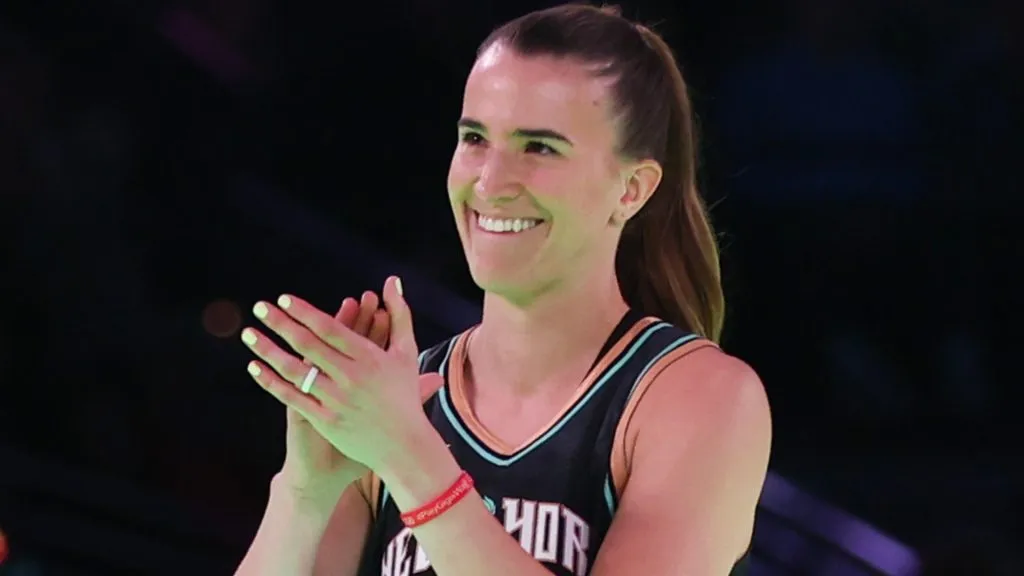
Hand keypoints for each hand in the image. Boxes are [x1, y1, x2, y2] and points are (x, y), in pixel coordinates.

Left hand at [243, 276, 442, 475]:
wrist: (404, 447)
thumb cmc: (404, 396)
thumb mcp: (406, 352)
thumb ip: (399, 315)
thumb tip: (391, 280)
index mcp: (370, 357)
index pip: (331, 329)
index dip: (305, 313)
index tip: (285, 299)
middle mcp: (351, 377)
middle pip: (309, 345)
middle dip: (281, 323)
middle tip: (260, 307)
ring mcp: (336, 400)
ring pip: (295, 371)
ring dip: (268, 350)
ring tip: (248, 334)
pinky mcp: (325, 421)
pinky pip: (292, 398)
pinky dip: (271, 382)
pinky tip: (254, 368)